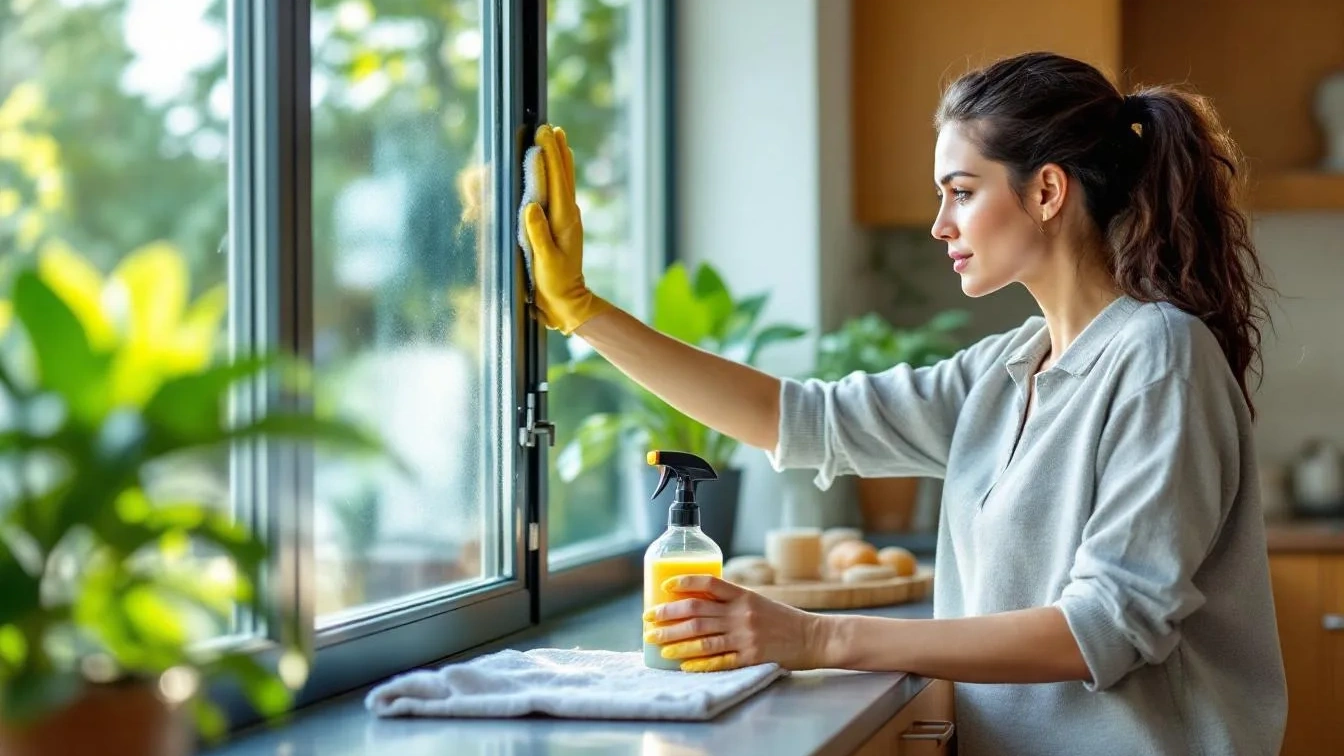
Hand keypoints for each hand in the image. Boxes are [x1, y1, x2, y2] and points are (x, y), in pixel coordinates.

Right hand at [521, 124, 612, 334]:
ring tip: (558, 138)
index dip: (550, 156)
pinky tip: (556, 171)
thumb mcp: (545, 261)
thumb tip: (530, 205)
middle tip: (550, 127)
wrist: (568, 302)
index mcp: (563, 220)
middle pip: (563, 175)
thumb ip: (537, 234)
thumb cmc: (554, 284)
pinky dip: (558, 176)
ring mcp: (566, 219)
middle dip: (556, 150)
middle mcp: (567, 215)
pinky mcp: (562, 225)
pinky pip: (560, 193)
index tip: (544, 133)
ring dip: (560, 159)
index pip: (557, 181)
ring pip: (564, 182)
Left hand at [642, 574, 832, 672]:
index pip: (707, 583)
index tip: (663, 587)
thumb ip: (732, 602)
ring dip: (677, 642)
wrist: (813, 637)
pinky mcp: (752, 657)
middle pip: (696, 612)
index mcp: (743, 595)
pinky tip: (684, 664)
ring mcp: (746, 636)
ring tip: (659, 645)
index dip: (683, 583)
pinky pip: (720, 660)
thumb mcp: (758, 602)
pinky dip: (699, 662)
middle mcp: (742, 613)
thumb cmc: (783, 619)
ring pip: (703, 638)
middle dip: (668, 617)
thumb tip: (698, 603)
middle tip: (648, 621)